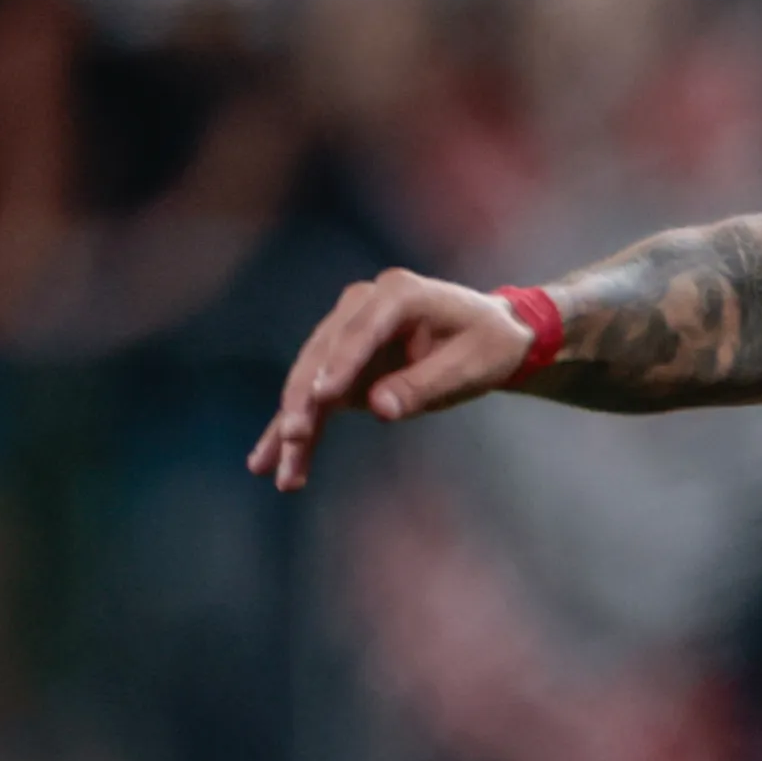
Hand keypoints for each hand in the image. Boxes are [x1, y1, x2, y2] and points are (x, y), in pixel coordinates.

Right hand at [251, 268, 529, 490]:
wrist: (492, 335)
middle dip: (304, 398)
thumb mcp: (471, 365)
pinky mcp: (342, 364)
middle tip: (295, 435)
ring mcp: (347, 333)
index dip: (340, 364)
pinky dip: (297, 429)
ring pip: (309, 380)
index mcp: (399, 294)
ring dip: (291, 424)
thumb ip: (424, 385)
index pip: (361, 331)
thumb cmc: (488, 345)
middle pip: (323, 355)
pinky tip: (268, 462)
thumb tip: (378, 409)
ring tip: (271, 467)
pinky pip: (315, 399)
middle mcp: (363, 306)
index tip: (321, 397)